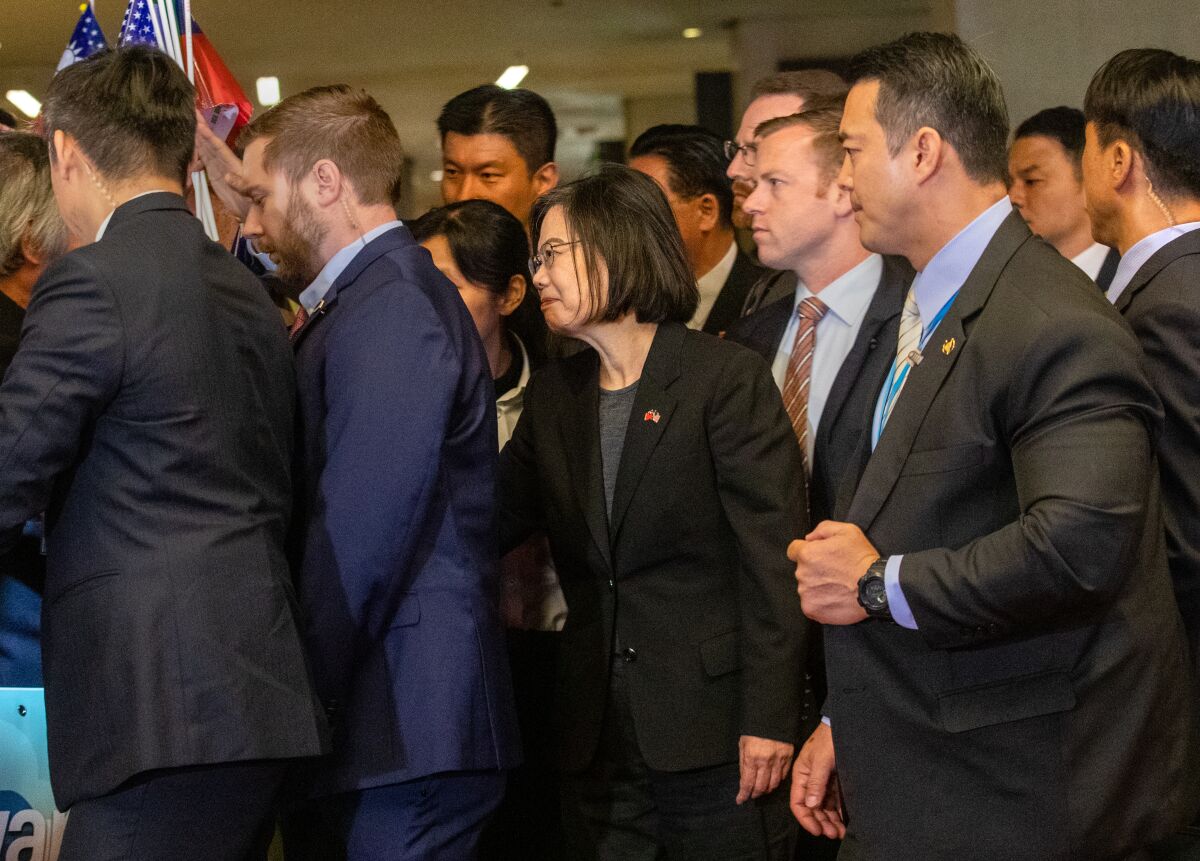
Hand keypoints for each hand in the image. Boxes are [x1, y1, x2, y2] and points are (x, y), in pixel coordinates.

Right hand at [194, 110, 251, 220]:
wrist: (254, 216)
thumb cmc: (256, 213)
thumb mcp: (256, 215)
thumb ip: (254, 222)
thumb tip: (251, 231)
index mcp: (237, 172)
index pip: (222, 153)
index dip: (211, 141)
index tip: (201, 128)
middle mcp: (228, 167)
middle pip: (212, 145)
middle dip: (202, 130)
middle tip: (191, 113)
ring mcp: (221, 169)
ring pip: (207, 150)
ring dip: (197, 138)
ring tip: (186, 123)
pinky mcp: (215, 174)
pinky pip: (204, 160)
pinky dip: (196, 153)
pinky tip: (188, 148)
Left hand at [736, 735, 793, 803]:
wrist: (772, 717)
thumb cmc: (754, 730)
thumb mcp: (743, 744)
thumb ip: (743, 762)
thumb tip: (744, 779)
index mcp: (751, 758)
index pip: (747, 783)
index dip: (743, 794)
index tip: (740, 800)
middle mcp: (765, 762)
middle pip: (761, 787)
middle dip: (755, 794)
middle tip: (751, 796)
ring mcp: (778, 761)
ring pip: (773, 784)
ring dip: (766, 790)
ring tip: (762, 790)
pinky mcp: (788, 758)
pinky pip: (783, 776)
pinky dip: (777, 782)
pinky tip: (773, 782)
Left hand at [788, 520, 877, 624]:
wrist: (876, 588)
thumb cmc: (863, 560)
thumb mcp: (847, 531)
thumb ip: (823, 529)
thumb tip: (809, 538)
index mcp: (807, 554)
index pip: (793, 550)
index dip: (805, 551)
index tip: (817, 556)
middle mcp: (802, 574)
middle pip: (802, 570)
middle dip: (814, 569)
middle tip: (834, 571)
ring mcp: (806, 594)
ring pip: (806, 587)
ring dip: (817, 586)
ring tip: (837, 585)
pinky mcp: (812, 609)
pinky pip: (811, 603)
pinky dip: (820, 602)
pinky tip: (835, 597)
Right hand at [790, 723, 845, 838]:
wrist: (843, 726)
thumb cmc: (829, 740)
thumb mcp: (821, 760)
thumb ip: (816, 782)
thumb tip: (811, 805)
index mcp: (801, 775)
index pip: (798, 802)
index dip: (806, 818)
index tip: (817, 830)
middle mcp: (810, 780)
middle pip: (812, 808)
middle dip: (821, 822)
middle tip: (833, 834)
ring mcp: (823, 781)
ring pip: (823, 806)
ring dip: (830, 820)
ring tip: (840, 832)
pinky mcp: (834, 781)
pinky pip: (833, 801)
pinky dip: (837, 812)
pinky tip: (843, 821)